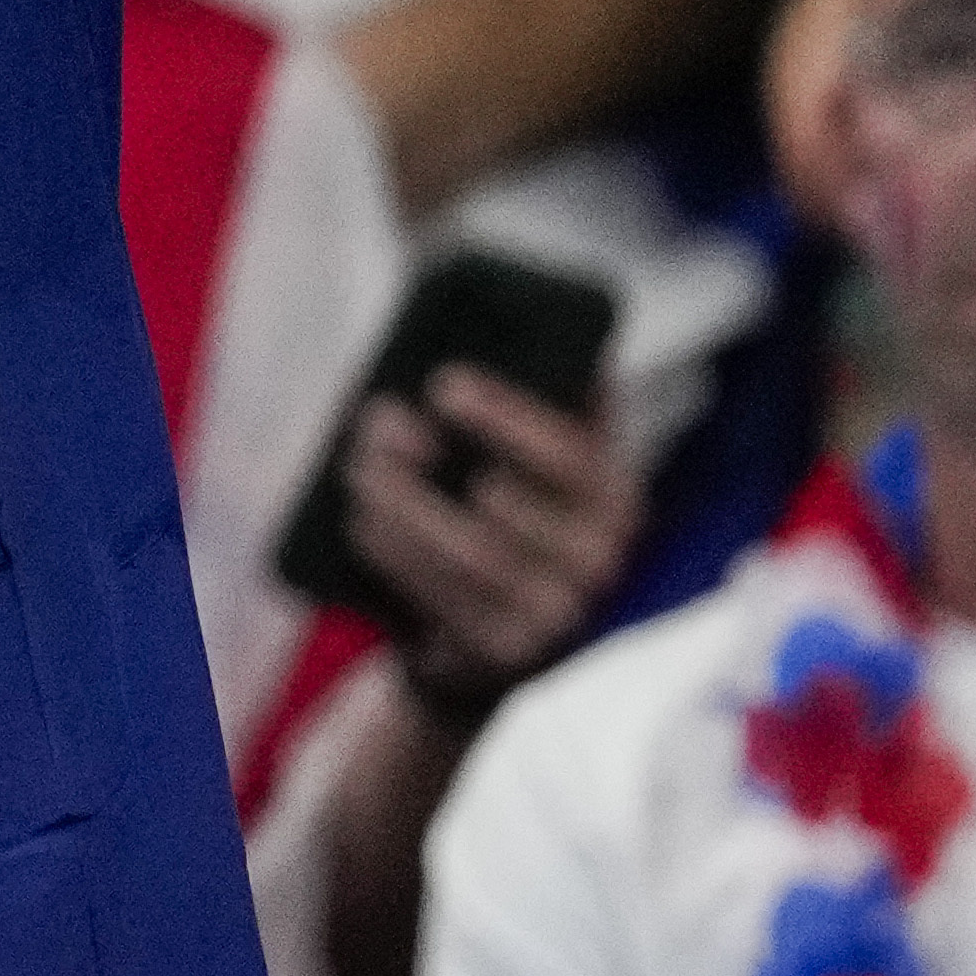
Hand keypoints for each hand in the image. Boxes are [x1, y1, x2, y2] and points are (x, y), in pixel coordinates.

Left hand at [347, 362, 640, 710]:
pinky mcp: (509, 648)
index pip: (569, 453)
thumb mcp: (541, 454)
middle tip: (377, 423)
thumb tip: (525, 327)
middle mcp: (599, 557)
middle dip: (421, 461)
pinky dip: (393, 553)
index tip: (443, 383)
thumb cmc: (518, 506)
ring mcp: (558, 610)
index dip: (507, 416)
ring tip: (361, 471)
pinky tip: (364, 520)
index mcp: (614, 493)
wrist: (509, 620)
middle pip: (499, 505)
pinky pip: (441, 598)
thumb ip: (549, 397)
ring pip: (467, 553)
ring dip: (398, 505)